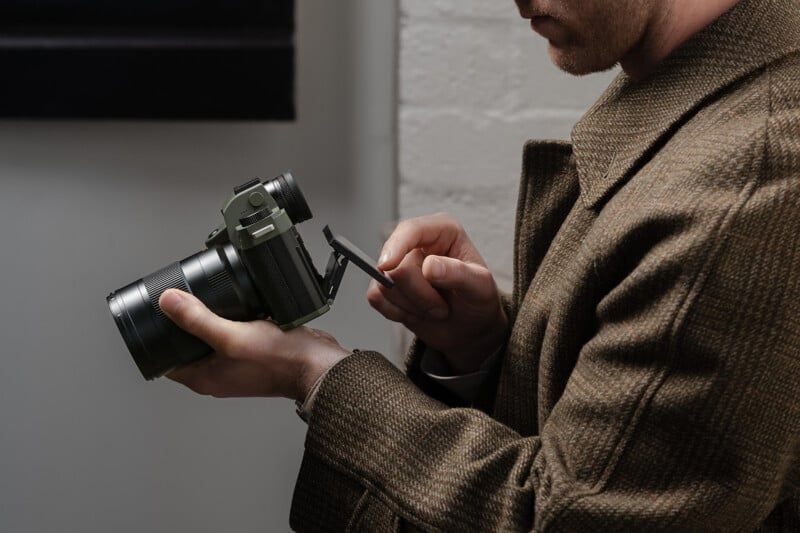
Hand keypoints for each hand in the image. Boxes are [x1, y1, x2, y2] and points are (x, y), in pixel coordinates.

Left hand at [158, 289, 348, 400]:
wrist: (316, 363)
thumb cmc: (279, 361)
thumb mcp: (231, 336)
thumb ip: (198, 319)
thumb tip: (168, 302)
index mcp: (204, 378)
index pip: (166, 359)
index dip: (158, 336)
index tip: (158, 313)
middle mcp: (217, 374)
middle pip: (188, 345)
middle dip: (184, 323)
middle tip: (182, 299)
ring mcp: (235, 364)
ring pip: (211, 338)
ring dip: (209, 319)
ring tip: (209, 300)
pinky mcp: (253, 353)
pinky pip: (233, 334)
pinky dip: (231, 319)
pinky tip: (237, 306)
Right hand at [367, 213, 507, 373]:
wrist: (470, 329)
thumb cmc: (478, 302)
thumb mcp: (480, 287)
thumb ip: (459, 274)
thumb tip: (429, 266)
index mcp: (442, 231)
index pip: (411, 230)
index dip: (397, 245)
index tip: (389, 266)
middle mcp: (417, 243)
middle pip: (396, 266)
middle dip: (420, 295)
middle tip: (442, 307)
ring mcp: (399, 265)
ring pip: (385, 284)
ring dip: (412, 306)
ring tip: (435, 309)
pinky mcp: (387, 286)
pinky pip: (376, 298)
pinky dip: (396, 312)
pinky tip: (417, 314)